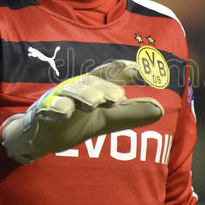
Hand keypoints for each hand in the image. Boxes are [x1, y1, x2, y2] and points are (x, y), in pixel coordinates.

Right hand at [1, 60, 163, 163]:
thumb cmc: (78, 119)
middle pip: (91, 81)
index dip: (122, 69)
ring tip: (95, 103)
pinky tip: (63, 111)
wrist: (43, 135)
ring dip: (84, 95)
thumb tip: (161, 109)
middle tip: (118, 97)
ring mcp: (59, 98)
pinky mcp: (43, 111)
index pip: (109, 73)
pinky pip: (48, 107)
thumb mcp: (107, 117)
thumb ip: (131, 112)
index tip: (139, 69)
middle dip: (105, 87)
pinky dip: (55, 107)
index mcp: (94, 85)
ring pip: (71, 91)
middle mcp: (77, 87)